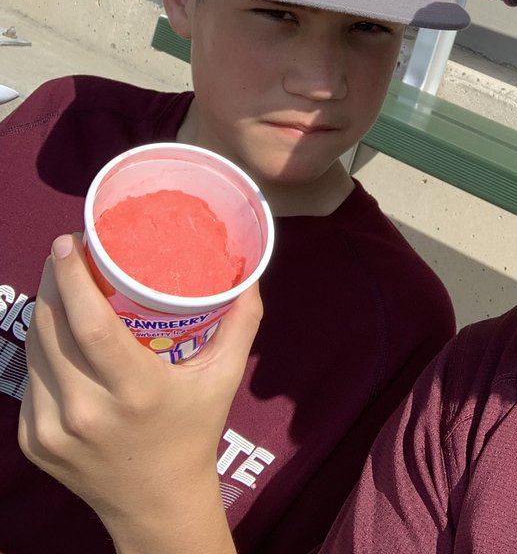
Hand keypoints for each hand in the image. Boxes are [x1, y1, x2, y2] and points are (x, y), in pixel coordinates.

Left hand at [19, 234, 260, 552]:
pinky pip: (30, 379)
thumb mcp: (223, 378)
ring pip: (34, 351)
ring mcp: (55, 430)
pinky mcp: (34, 442)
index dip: (73, 279)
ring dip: (44, 310)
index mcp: (136, 391)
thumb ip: (241, 323)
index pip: (91, 326)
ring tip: (59, 282)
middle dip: (52, 282)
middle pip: (53, 329)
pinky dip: (41, 349)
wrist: (156, 507)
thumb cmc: (193, 433)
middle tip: (66, 252)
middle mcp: (88, 411)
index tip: (69, 244)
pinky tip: (56, 331)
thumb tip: (251, 273)